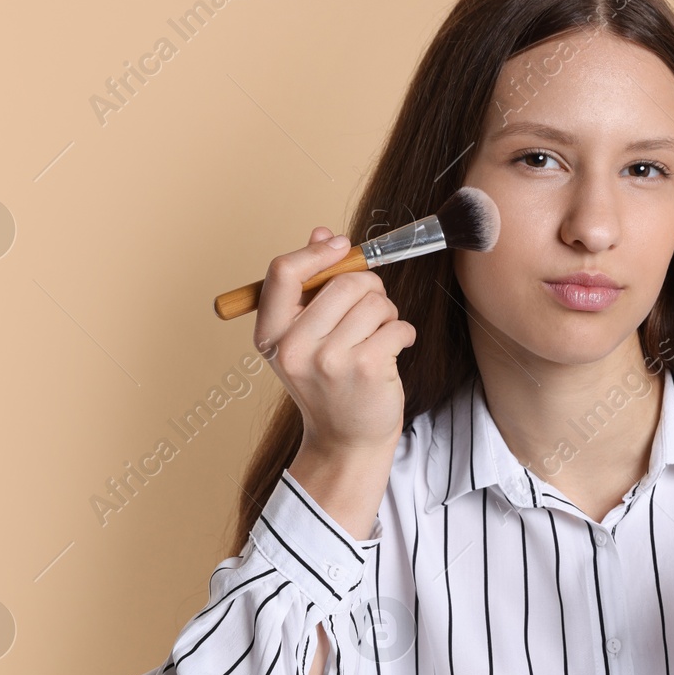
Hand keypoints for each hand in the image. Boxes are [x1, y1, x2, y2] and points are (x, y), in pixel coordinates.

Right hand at [256, 226, 416, 537]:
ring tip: (380, 335)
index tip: (341, 247)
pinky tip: (393, 350)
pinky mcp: (365, 369)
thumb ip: (310, 287)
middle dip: (368, 286)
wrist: (346, 441)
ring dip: (387, 313)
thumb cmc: (329, 384)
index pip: (283, 272)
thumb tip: (323, 234)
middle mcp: (293, 347)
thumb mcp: (306, 338)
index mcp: (270, 335)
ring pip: (375, 302)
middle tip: (372, 308)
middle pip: (342, 282)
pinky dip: (403, 333)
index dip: (317, 253)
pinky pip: (397, 325)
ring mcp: (329, 360)